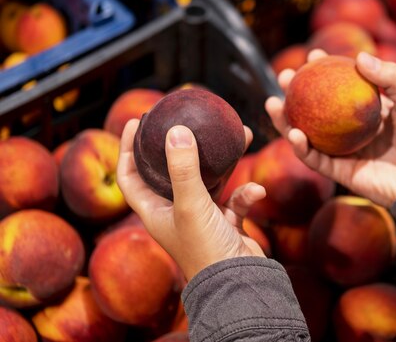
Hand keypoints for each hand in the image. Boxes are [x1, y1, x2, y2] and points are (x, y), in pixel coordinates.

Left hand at [117, 120, 266, 280]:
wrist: (239, 284)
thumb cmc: (206, 250)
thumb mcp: (191, 205)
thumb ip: (183, 168)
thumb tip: (175, 130)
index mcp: (155, 211)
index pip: (131, 176)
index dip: (128, 149)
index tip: (138, 122)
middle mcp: (175, 212)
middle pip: (172, 172)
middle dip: (182, 145)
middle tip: (187, 120)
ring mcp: (202, 217)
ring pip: (210, 180)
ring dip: (225, 161)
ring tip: (241, 135)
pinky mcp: (226, 223)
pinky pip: (236, 200)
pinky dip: (247, 194)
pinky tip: (257, 191)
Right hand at [265, 50, 395, 207]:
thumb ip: (391, 77)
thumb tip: (360, 56)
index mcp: (367, 110)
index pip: (340, 87)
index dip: (325, 70)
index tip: (313, 54)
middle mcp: (351, 130)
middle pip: (316, 109)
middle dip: (295, 93)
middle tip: (285, 76)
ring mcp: (343, 151)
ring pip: (307, 134)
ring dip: (286, 120)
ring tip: (272, 103)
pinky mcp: (340, 172)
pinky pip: (315, 159)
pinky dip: (300, 147)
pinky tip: (293, 132)